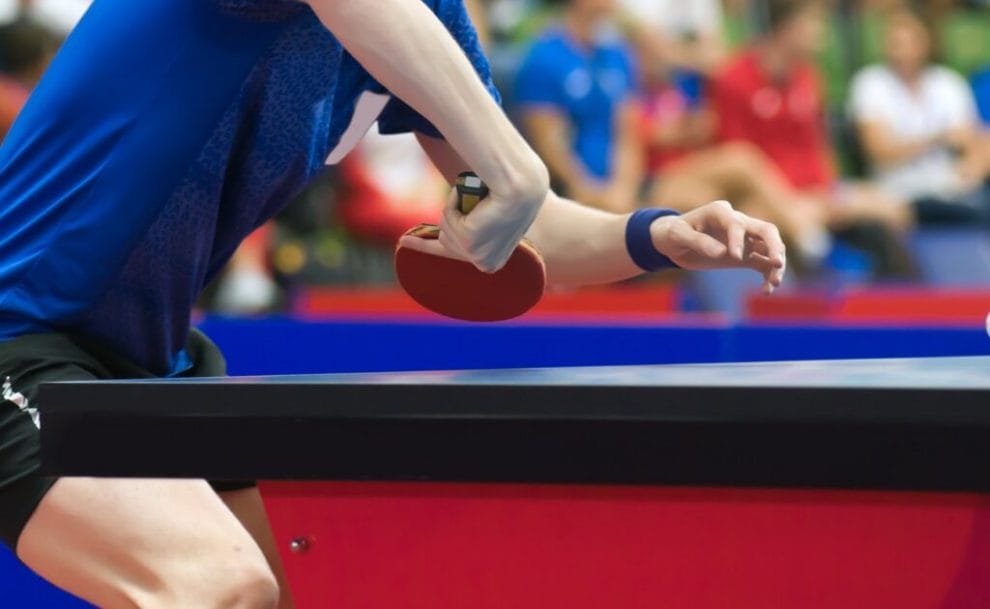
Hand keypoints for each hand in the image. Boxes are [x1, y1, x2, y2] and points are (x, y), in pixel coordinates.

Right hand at [398, 179, 546, 272]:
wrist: (523, 188)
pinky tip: (475, 198)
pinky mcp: (469, 241)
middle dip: (448, 218)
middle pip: (445, 241)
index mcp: (492, 263)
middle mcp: (485, 265)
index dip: (425, 245)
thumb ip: (473, 222)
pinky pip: (447, 216)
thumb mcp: (490, 215)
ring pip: (444, 228)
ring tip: (479, 198)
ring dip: (455, 207)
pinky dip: (455, 201)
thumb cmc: (510, 198)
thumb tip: (457, 211)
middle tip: (437, 210)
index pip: (454, 256)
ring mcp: (476, 255)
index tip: (403, 241)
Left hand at [651, 200, 785, 293]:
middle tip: (777, 264)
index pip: (736, 223)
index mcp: (719, 212)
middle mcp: (737, 222)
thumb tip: (722, 253)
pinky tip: (766, 291)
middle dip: (774, 246)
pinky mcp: (744, 255)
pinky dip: (767, 275)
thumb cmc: (673, 233)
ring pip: (769, 247)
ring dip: (775, 264)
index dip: (738, 239)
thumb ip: (698, 242)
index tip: (734, 257)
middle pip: (766, 230)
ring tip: (774, 284)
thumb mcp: (677, 235)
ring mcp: (743, 239)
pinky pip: (762, 264)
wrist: (672, 241)